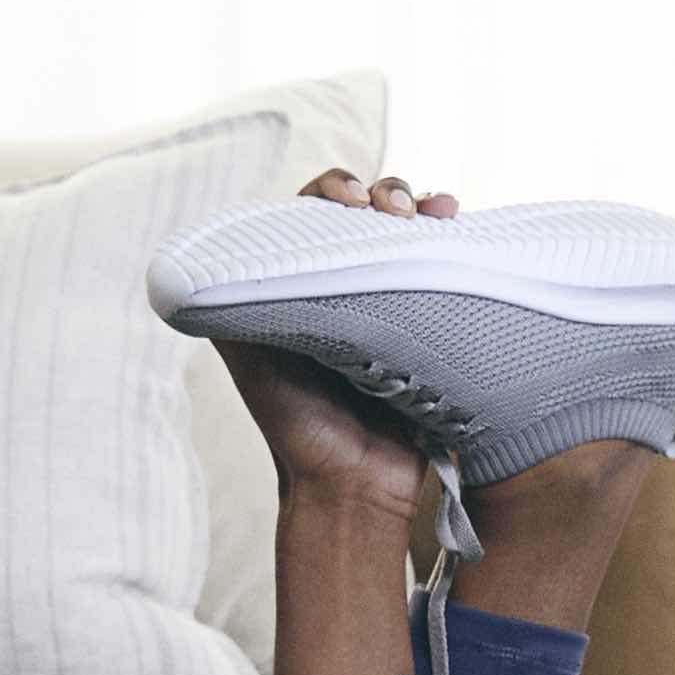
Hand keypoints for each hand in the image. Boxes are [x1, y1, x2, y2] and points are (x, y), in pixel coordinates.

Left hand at [224, 166, 448, 527]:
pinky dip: (448, 238)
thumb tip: (218, 245)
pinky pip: (438, 267)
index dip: (330, 192)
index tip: (349, 200)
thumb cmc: (295, 422)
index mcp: (292, 285)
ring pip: (406, 232)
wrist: (352, 482)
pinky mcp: (428, 323)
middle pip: (365, 211)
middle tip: (394, 211)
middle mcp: (339, 284)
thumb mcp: (247, 348)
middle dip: (383, 195)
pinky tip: (455, 222)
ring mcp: (388, 302)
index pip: (309, 211)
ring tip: (434, 212)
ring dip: (419, 208)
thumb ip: (233, 294)